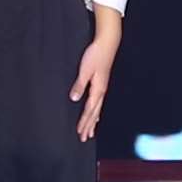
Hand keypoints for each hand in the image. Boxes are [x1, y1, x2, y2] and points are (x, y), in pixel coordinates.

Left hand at [67, 10, 123, 137]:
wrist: (108, 44)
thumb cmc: (96, 55)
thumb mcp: (85, 70)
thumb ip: (80, 85)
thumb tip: (74, 99)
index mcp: (98, 90)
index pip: (90, 110)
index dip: (84, 122)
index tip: (80, 133)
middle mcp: (101, 91)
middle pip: (94, 113)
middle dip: (89, 126)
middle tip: (84, 138)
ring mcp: (103, 88)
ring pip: (97, 109)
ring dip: (93, 121)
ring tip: (90, 131)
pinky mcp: (102, 83)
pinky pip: (99, 103)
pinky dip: (96, 112)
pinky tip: (95, 114)